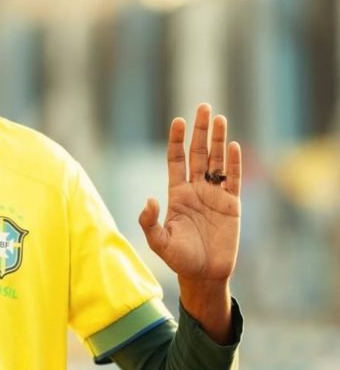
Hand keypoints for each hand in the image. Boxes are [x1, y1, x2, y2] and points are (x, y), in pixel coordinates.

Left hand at [139, 104, 241, 282]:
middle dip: (200, 131)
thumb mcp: (159, 242)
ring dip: (218, 140)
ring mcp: (215, 195)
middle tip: (203, 107)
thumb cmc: (179, 259)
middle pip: (198, 153)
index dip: (177, 141)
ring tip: (219, 118)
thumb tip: (148, 200)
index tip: (178, 121)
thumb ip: (149, 222)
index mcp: (177, 194)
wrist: (205, 275)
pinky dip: (233, 163)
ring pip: (217, 161)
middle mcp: (196, 189)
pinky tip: (233, 146)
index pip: (176, 160)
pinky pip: (233, 179)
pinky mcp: (232, 205)